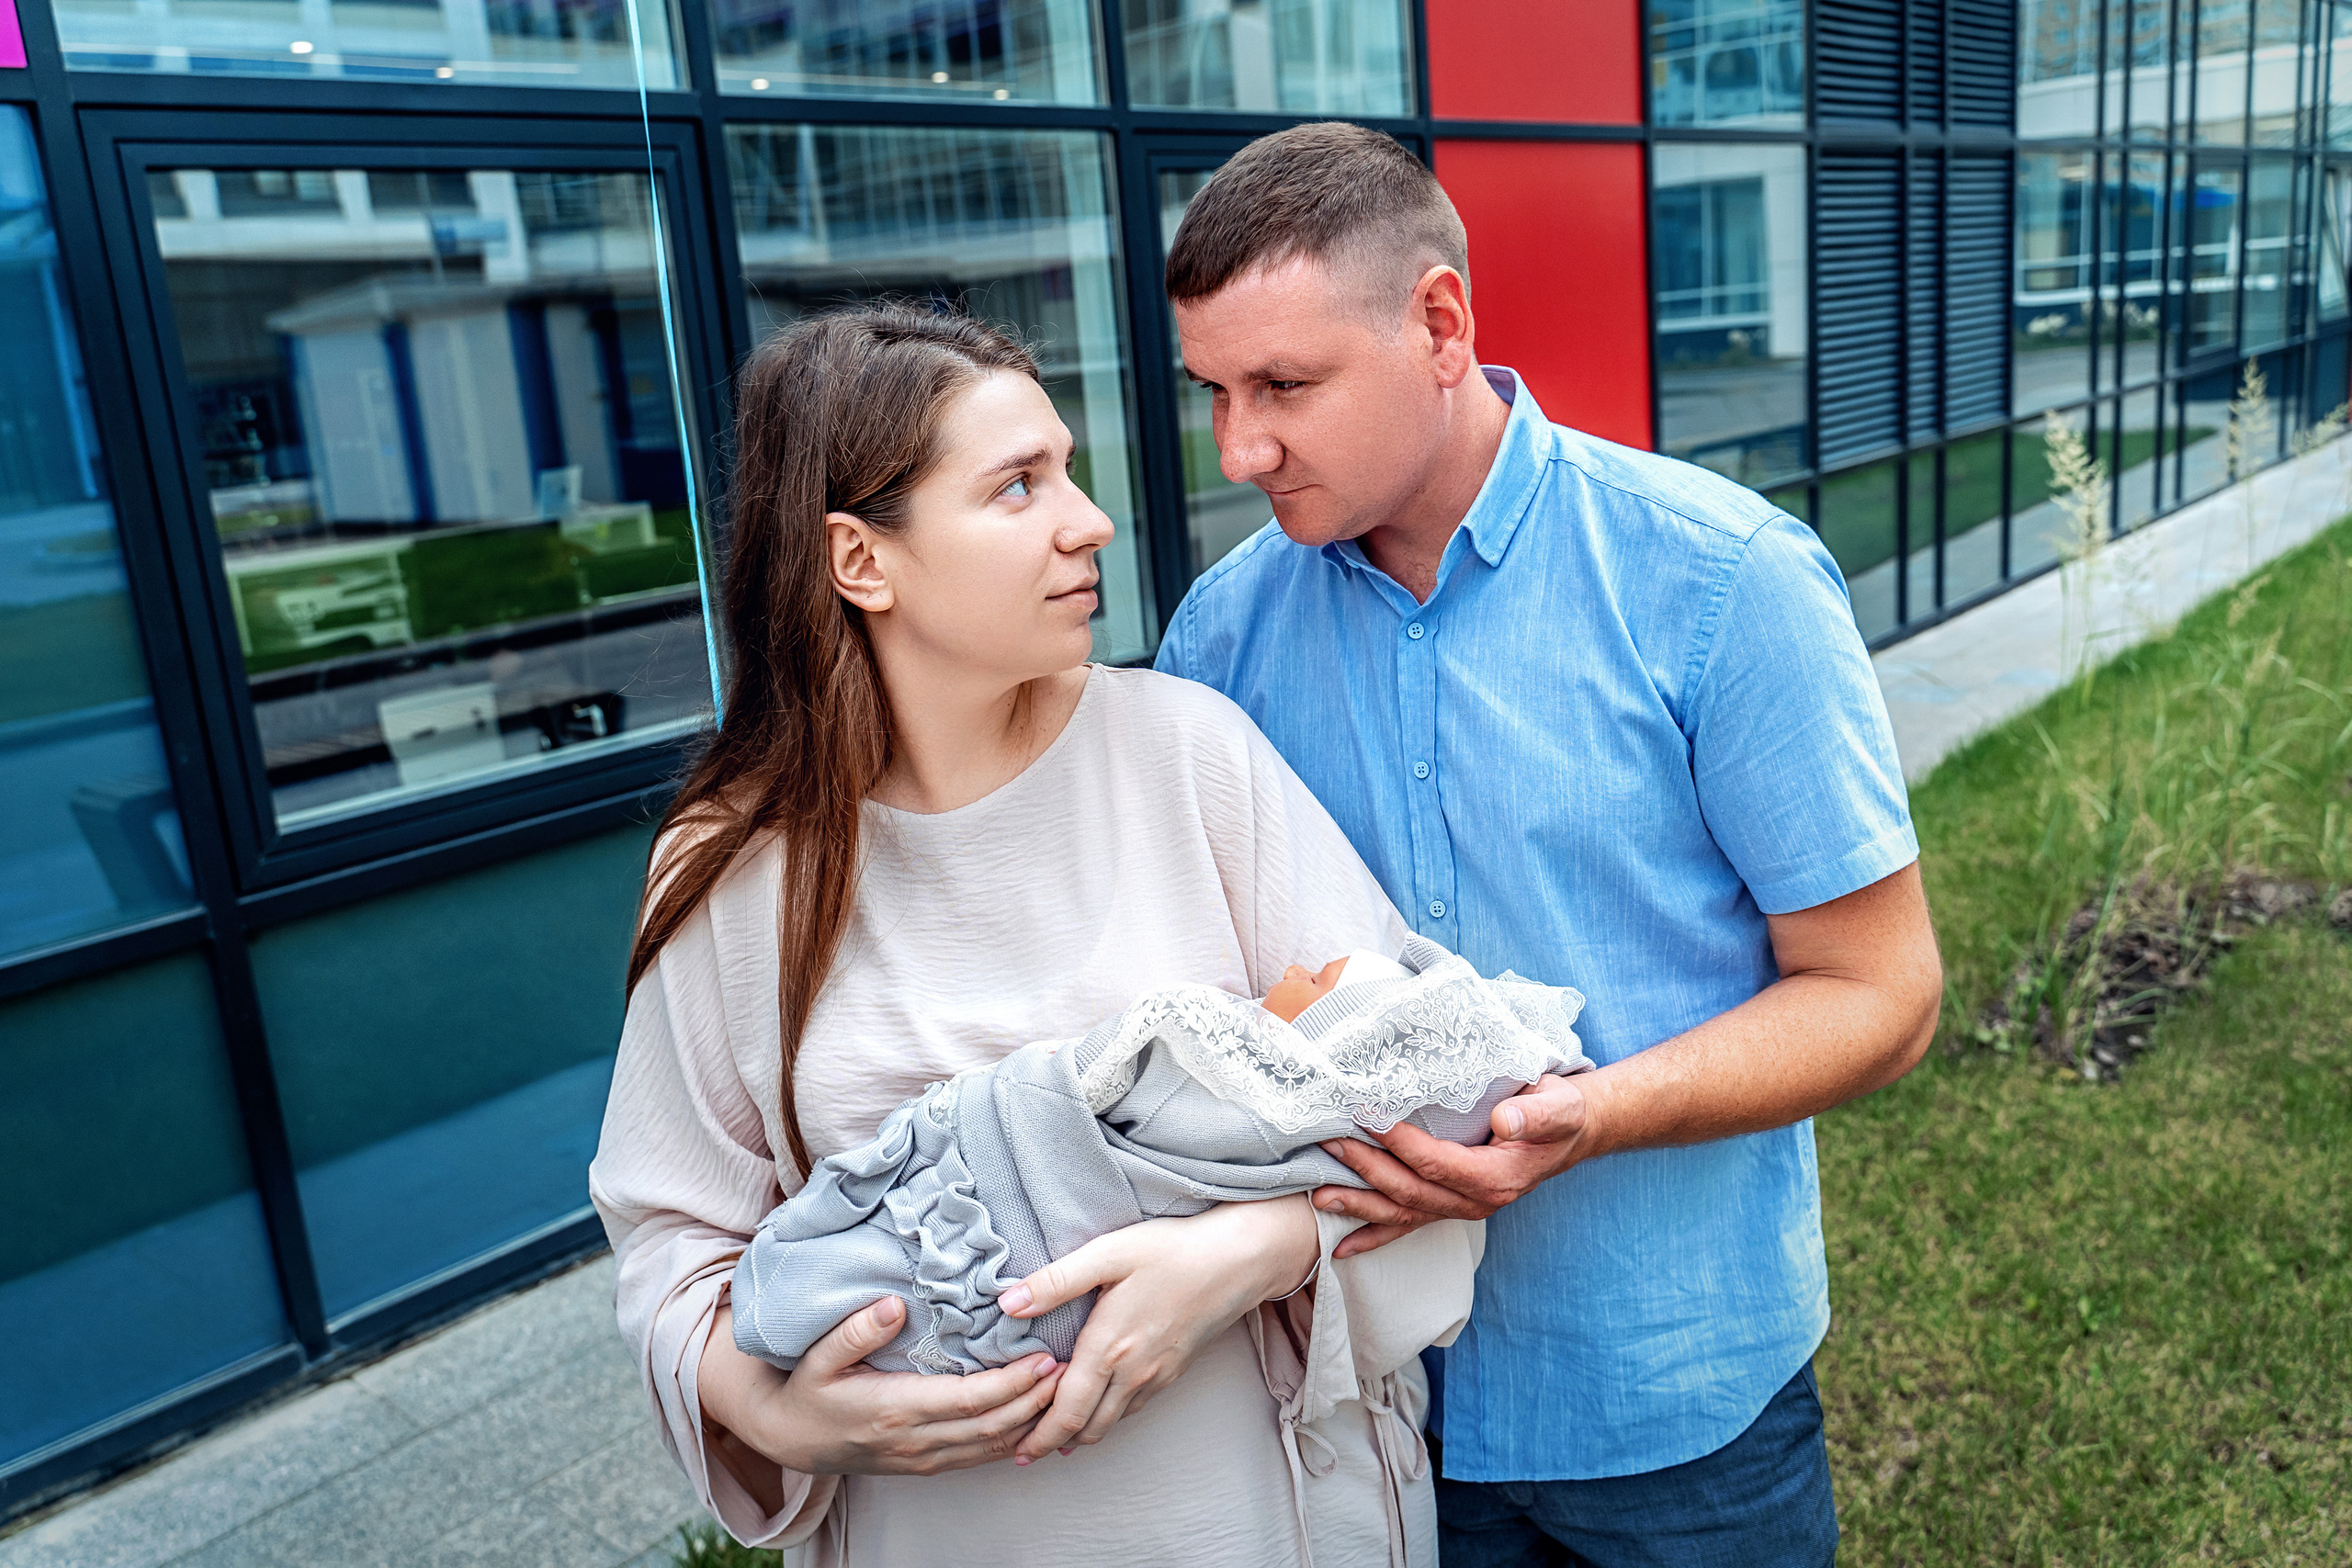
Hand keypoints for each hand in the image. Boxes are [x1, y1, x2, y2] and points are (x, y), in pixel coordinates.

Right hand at [698, 1297, 1065, 1477]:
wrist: (790, 1438)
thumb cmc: (808, 1389)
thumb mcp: (819, 1355)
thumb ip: (856, 1331)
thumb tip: (893, 1305)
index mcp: (897, 1409)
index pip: (970, 1401)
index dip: (1013, 1384)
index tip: (1044, 1359)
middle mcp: (917, 1440)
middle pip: (993, 1426)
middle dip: (1037, 1401)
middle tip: (1073, 1370)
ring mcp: (923, 1458)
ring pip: (992, 1446)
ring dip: (1032, 1422)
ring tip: (1066, 1391)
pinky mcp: (926, 1465)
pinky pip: (979, 1456)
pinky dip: (1012, 1439)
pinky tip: (1035, 1419)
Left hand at [998, 1195, 1318, 1460]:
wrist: (1237, 1261)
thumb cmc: (1172, 1251)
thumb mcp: (1108, 1254)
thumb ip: (1056, 1281)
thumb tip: (1007, 1303)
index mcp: (1110, 1348)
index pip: (1066, 1412)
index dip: (1039, 1436)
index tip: (1015, 1449)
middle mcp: (1133, 1373)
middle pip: (1086, 1428)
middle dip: (1053, 1443)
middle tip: (1023, 1451)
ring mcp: (1156, 1376)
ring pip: (1111, 1423)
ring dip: (1080, 1435)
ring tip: (1054, 1439)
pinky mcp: (1173, 1371)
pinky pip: (1133, 1409)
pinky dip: (1107, 1419)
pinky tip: (1097, 1412)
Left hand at [1314, 1072, 1597, 1258]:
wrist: (1568, 1135)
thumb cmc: (1559, 1114)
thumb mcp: (1557, 1106)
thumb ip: (1535, 1114)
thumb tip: (1504, 1120)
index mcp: (1497, 1178)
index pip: (1437, 1163)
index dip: (1400, 1142)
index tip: (1367, 1116)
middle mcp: (1475, 1202)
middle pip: (1410, 1190)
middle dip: (1366, 1169)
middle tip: (1329, 1143)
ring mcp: (1460, 1210)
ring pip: (1402, 1213)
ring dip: (1359, 1205)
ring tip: (1319, 1196)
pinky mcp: (1448, 1207)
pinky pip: (1407, 1226)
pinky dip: (1374, 1236)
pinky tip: (1341, 1248)